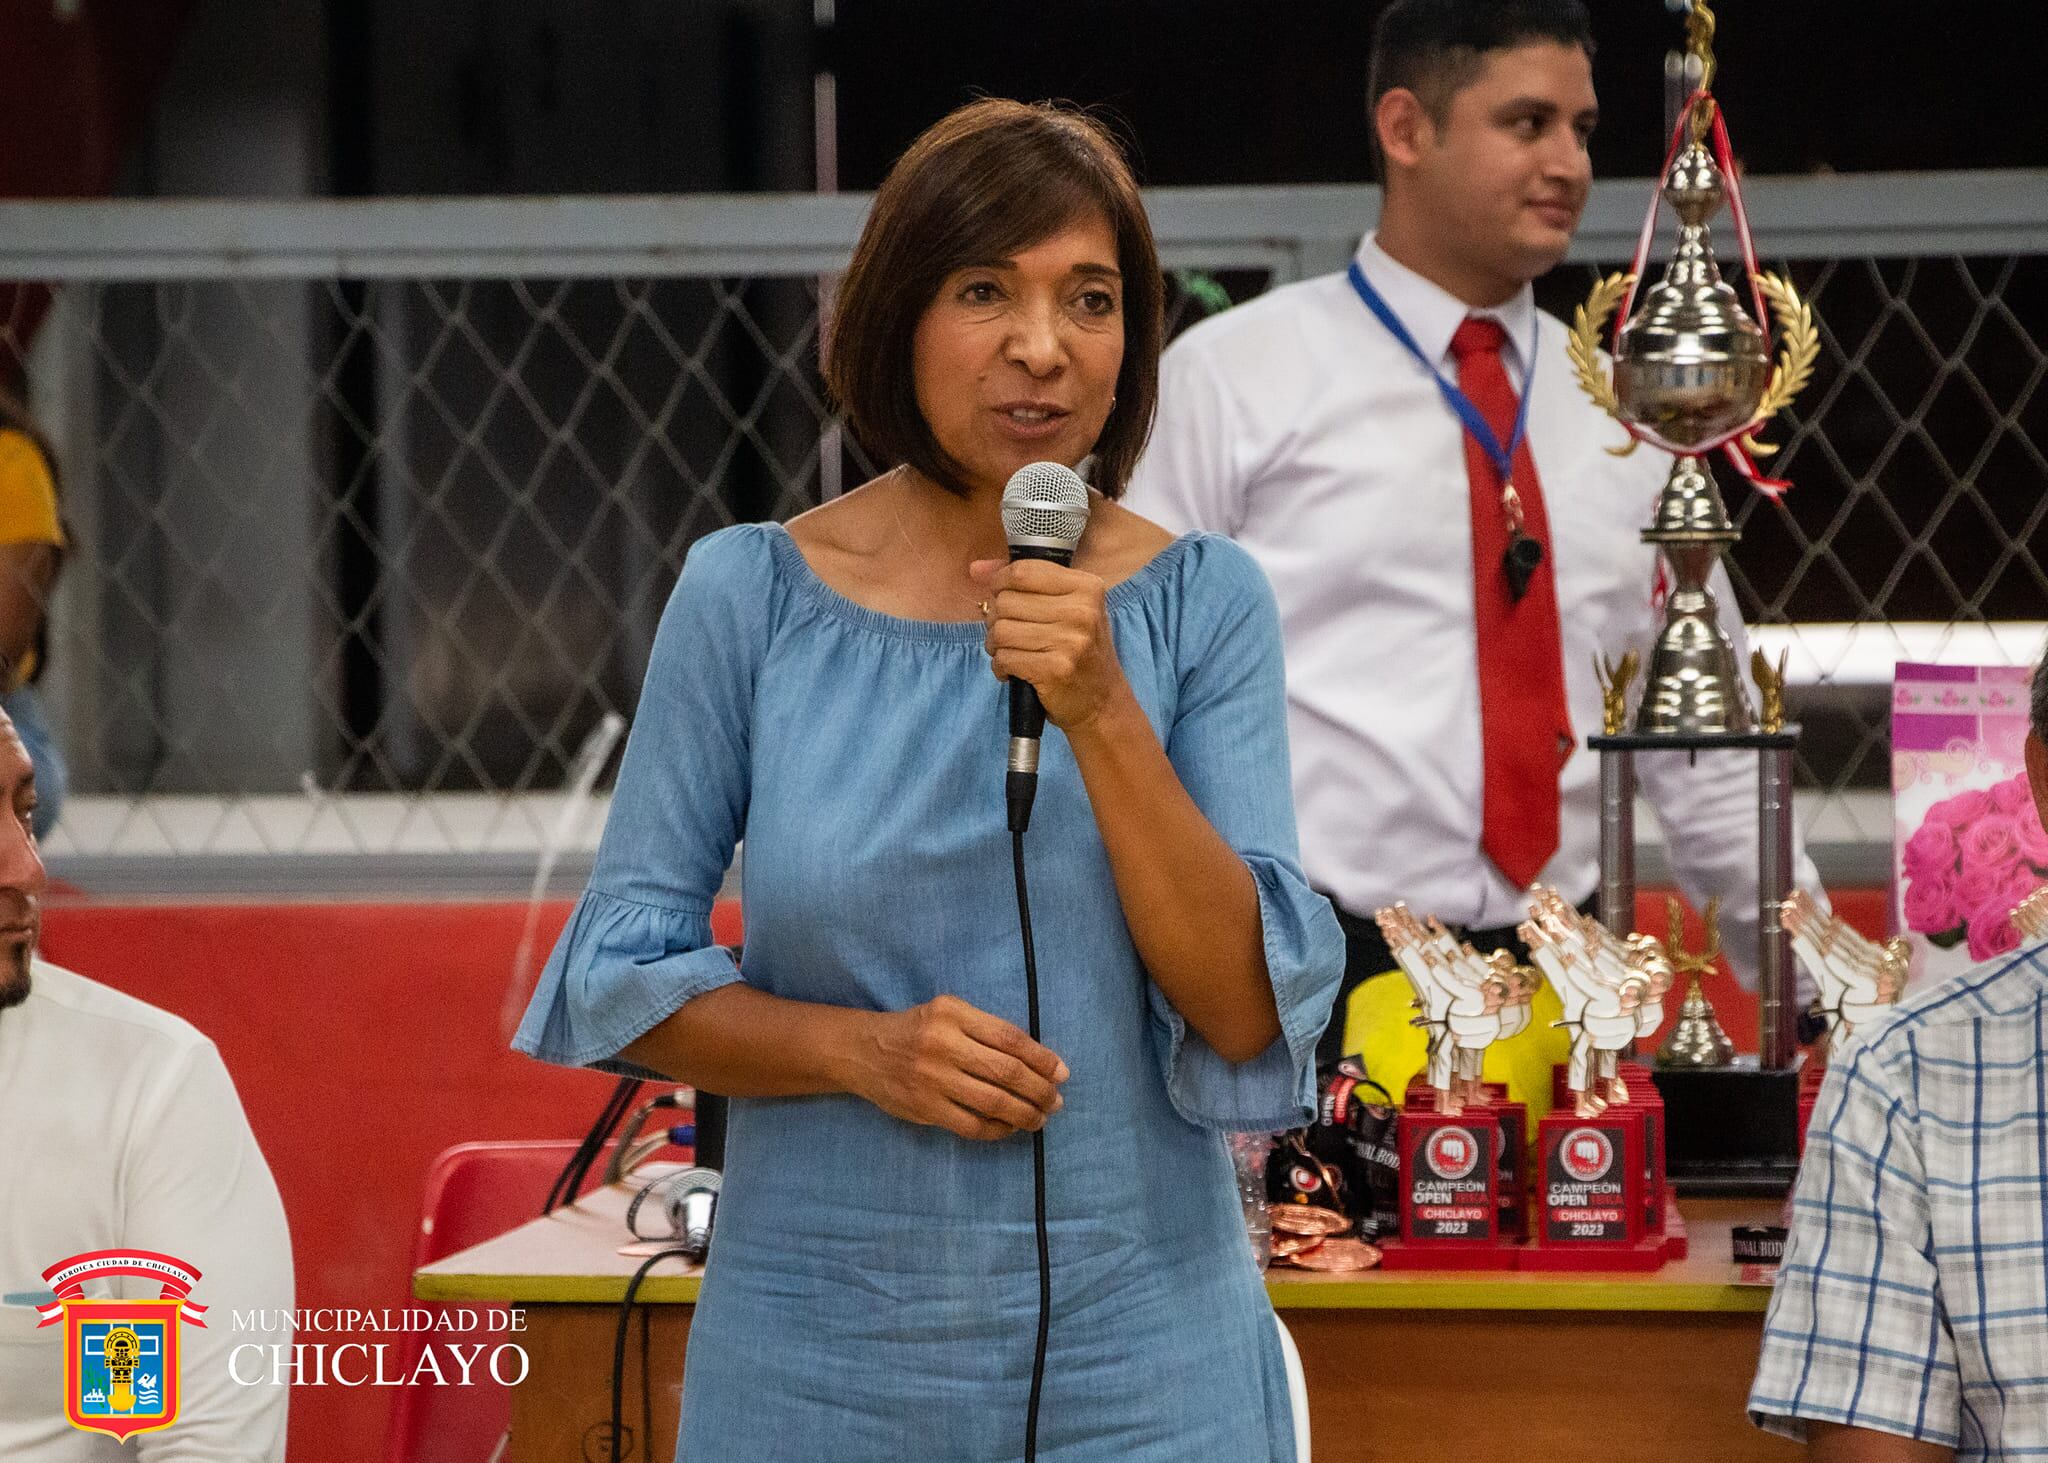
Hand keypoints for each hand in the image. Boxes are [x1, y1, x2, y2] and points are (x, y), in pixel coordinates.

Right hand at [852, 994, 1067, 1141]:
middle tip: (1056, 1100)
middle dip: (1039, 1089)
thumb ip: (986, 1030)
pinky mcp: (923, 1108)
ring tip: (1040, 1118)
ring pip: (992, 1102)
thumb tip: (1039, 1061)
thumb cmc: (917, 1030)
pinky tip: (1010, 1127)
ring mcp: (931, 1078)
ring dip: (1025, 1114)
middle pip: (1005, 1071)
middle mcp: (943, 1043)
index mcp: (953, 1014)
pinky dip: (997, 1129)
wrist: (863, 1051)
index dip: (1042, 1058)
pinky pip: (971, 1125)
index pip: (1009, 1038)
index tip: (1061, 1073)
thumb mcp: (948, 1013)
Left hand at [970, 557, 1131, 731]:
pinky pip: (1004, 658)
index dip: (1000, 582)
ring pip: (1001, 631)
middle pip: (1007, 601)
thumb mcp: (1067, 607)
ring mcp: (1070, 642)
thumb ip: (1024, 582)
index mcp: (1087, 588)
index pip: (1023, 572)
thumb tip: (976, 568)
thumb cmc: (1079, 649)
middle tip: (1008, 633)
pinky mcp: (1055, 670)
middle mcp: (1082, 612)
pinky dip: (1001, 666)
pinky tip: (1013, 670)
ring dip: (996, 645)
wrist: (1102, 701)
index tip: (999, 594)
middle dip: (996, 619)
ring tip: (1010, 652)